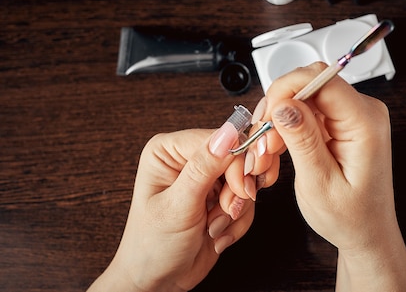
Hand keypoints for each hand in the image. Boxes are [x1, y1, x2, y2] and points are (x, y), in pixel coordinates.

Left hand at [88, 128, 253, 291]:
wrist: (157, 282)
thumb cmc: (153, 246)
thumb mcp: (178, 205)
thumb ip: (204, 167)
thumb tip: (229, 132)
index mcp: (169, 150)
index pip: (220, 140)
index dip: (237, 163)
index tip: (242, 189)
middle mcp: (188, 159)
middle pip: (238, 158)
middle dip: (237, 192)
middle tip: (226, 211)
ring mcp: (207, 179)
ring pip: (247, 181)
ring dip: (236, 211)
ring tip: (213, 228)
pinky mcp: (221, 197)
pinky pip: (248, 201)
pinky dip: (239, 222)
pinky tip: (217, 234)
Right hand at [260, 62, 405, 291]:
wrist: (367, 232)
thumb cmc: (351, 217)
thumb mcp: (319, 184)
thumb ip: (303, 140)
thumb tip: (284, 103)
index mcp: (365, 124)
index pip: (323, 79)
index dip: (287, 89)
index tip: (266, 115)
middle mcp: (363, 112)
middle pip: (310, 82)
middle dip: (279, 105)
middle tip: (263, 140)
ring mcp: (353, 115)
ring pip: (304, 94)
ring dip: (279, 118)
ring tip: (268, 150)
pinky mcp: (341, 121)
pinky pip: (307, 108)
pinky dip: (287, 125)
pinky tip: (278, 147)